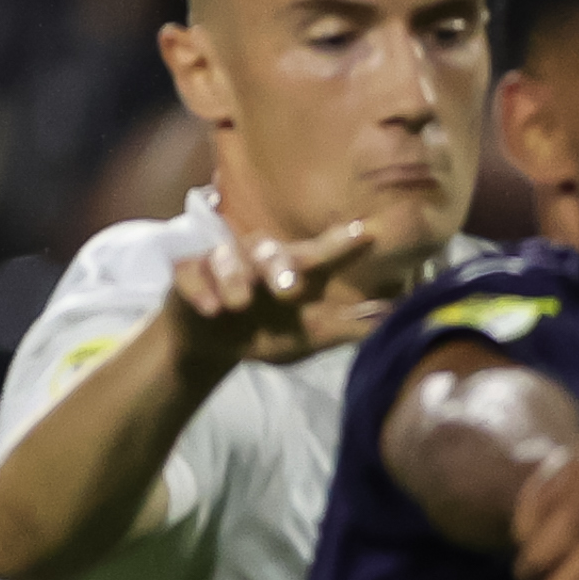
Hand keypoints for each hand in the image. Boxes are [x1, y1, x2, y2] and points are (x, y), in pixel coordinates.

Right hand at [166, 217, 384, 375]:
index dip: (340, 244)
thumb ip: (344, 329)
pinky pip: (190, 274)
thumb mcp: (306, 338)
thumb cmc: (265, 332)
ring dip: (235, 279)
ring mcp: (221, 262)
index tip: (365, 234)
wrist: (209, 345)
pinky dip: (199, 290)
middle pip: (270, 251)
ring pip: (228, 258)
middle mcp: (258, 259)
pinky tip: (209, 307)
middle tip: (291, 290)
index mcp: (291, 271)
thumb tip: (391, 319)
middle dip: (280, 267)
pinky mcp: (187, 273)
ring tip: (239, 303)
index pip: (318, 254)